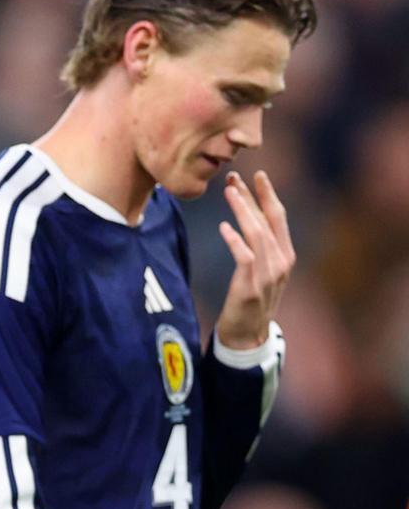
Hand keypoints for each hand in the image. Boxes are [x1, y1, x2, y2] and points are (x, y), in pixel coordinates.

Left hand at [216, 171, 295, 348]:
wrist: (247, 334)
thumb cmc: (250, 298)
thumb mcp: (261, 269)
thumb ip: (258, 245)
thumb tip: (245, 216)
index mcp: (285, 255)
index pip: (278, 218)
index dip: (268, 195)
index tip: (257, 174)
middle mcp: (281, 262)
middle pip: (268, 221)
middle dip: (252, 197)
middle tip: (234, 178)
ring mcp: (268, 275)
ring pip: (258, 235)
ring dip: (243, 212)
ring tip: (228, 193)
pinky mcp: (251, 287)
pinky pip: (245, 258)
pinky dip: (235, 241)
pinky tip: (223, 227)